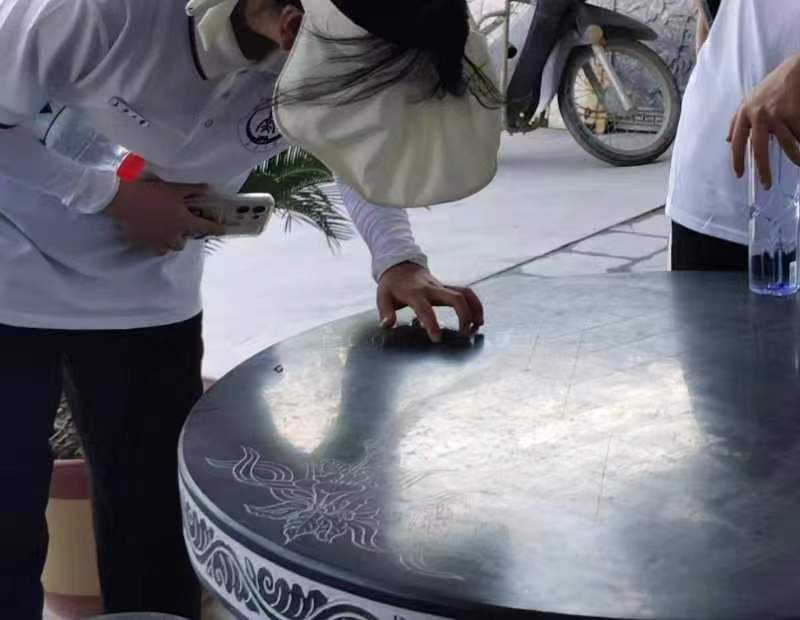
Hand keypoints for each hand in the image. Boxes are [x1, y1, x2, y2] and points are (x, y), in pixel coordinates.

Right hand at [106, 181, 223, 254]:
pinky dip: (152, 244)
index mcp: (183, 223)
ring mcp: (155, 241)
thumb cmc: (151, 192)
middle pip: (182, 244)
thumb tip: (207, 189)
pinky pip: (149, 248)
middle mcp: (171, 236)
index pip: (205, 228)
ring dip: (169, 243)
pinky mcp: (140, 243)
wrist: (122, 199)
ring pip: (167, 249)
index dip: (216, 229)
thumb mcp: (174, 188)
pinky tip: (149, 236)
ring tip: (165, 234)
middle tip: (180, 228)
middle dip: (183, 237)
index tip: (223, 231)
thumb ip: (192, 190)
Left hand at [377, 262, 483, 342]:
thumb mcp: (382, 297)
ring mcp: (442, 286)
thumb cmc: (392, 285)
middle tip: (465, 334)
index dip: (432, 324)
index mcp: (415, 293)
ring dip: (474, 308)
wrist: (400, 265)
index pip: (425, 309)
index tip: (438, 339)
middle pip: (455, 297)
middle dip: (464, 315)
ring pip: (465, 292)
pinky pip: (466, 292)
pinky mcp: (448, 287)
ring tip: (478, 326)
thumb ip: (385, 312)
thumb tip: (387, 325)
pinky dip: (475, 304)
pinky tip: (478, 318)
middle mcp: (432, 288)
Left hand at [729, 53, 799, 188]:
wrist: (797, 68)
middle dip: (763, 171)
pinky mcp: (793, 114)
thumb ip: (738, 119)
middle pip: (759, 152)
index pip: (736, 143)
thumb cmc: (774, 85)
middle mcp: (758, 116)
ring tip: (799, 163)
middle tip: (766, 185)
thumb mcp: (750, 99)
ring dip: (796, 158)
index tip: (740, 175)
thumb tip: (728, 139)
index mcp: (744, 113)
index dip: (737, 161)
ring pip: (787, 146)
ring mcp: (777, 115)